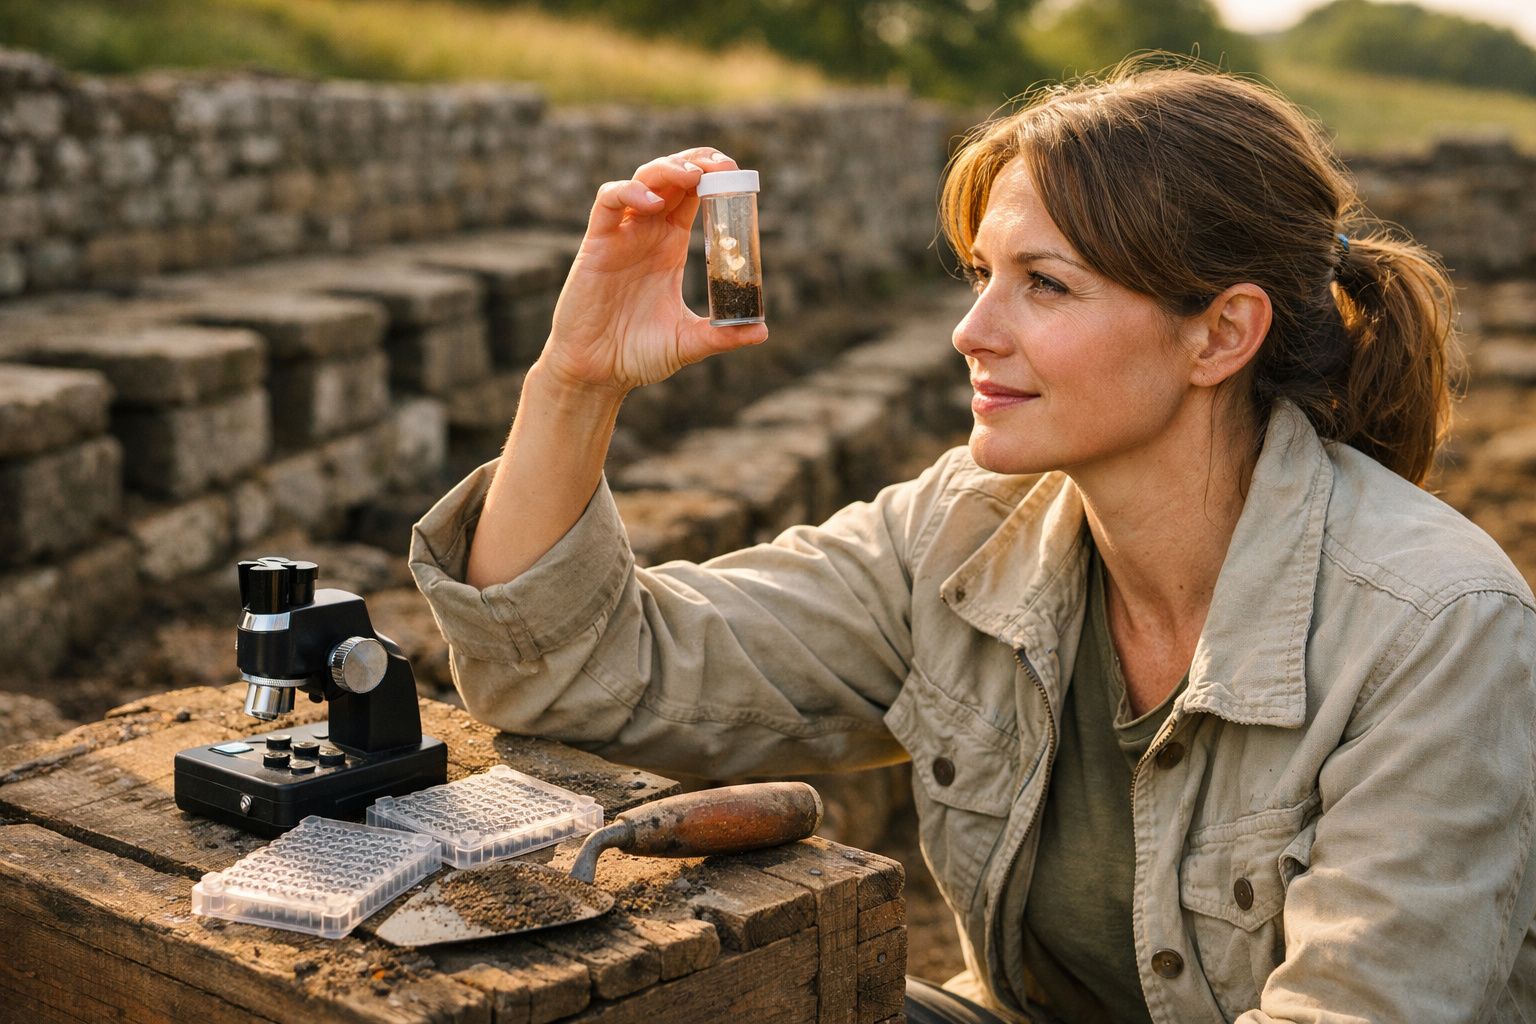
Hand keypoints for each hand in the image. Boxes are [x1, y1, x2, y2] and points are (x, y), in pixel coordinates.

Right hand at [539, 147, 768, 395]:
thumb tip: (763, 331)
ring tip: (692, 175)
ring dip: (667, 169)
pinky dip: (628, 191)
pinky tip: (651, 203)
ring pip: (642, 180)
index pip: (693, 195)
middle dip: (696, 162)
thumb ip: (723, 335)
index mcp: (670, 246)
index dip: (713, 177)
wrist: (597, 372)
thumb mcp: (689, 343)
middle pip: (671, 177)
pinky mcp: (596, 244)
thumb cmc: (637, 355)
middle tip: (723, 165)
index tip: (737, 174)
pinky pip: (608, 201)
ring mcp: (621, 236)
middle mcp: (647, 234)